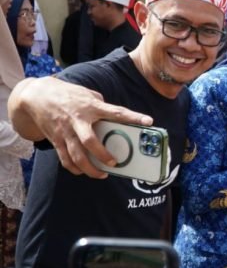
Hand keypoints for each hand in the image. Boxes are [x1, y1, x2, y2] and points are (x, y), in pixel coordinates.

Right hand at [8, 77, 152, 178]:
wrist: (36, 95)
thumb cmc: (68, 93)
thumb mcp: (87, 94)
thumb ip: (101, 104)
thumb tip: (115, 117)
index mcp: (91, 106)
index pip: (116, 112)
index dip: (133, 117)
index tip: (148, 121)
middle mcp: (78, 120)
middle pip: (90, 141)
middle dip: (103, 155)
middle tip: (115, 163)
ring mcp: (65, 131)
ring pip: (77, 156)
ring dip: (90, 169)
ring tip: (101, 174)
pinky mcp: (55, 139)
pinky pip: (65, 159)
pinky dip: (74, 168)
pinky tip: (83, 171)